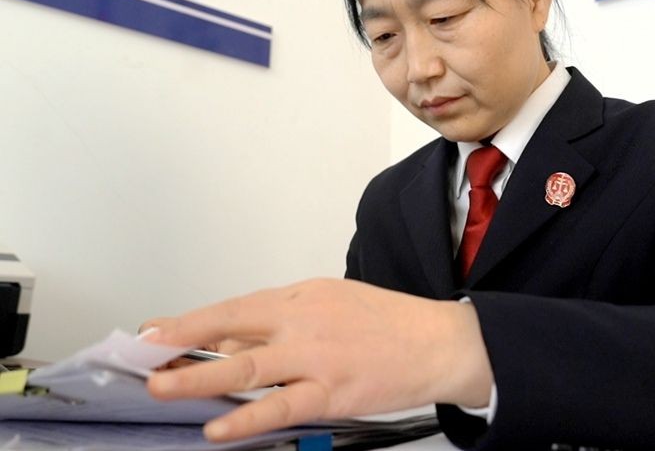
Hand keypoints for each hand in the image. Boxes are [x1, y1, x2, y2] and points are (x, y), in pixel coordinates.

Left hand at [144, 278, 492, 441]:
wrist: (440, 341)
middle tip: (144, 356)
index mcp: (303, 295)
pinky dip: (247, 419)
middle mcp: (305, 320)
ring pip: (248, 368)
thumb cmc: (389, 322)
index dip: (191, 321)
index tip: (154, 332)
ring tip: (164, 388)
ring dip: (200, 379)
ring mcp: (318, 357)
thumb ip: (284, 324)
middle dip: (182, 343)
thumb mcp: (334, 304)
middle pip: (232, 328)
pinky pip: (281, 407)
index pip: (235, 307)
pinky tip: (219, 429)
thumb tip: (234, 350)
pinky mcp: (334, 391)